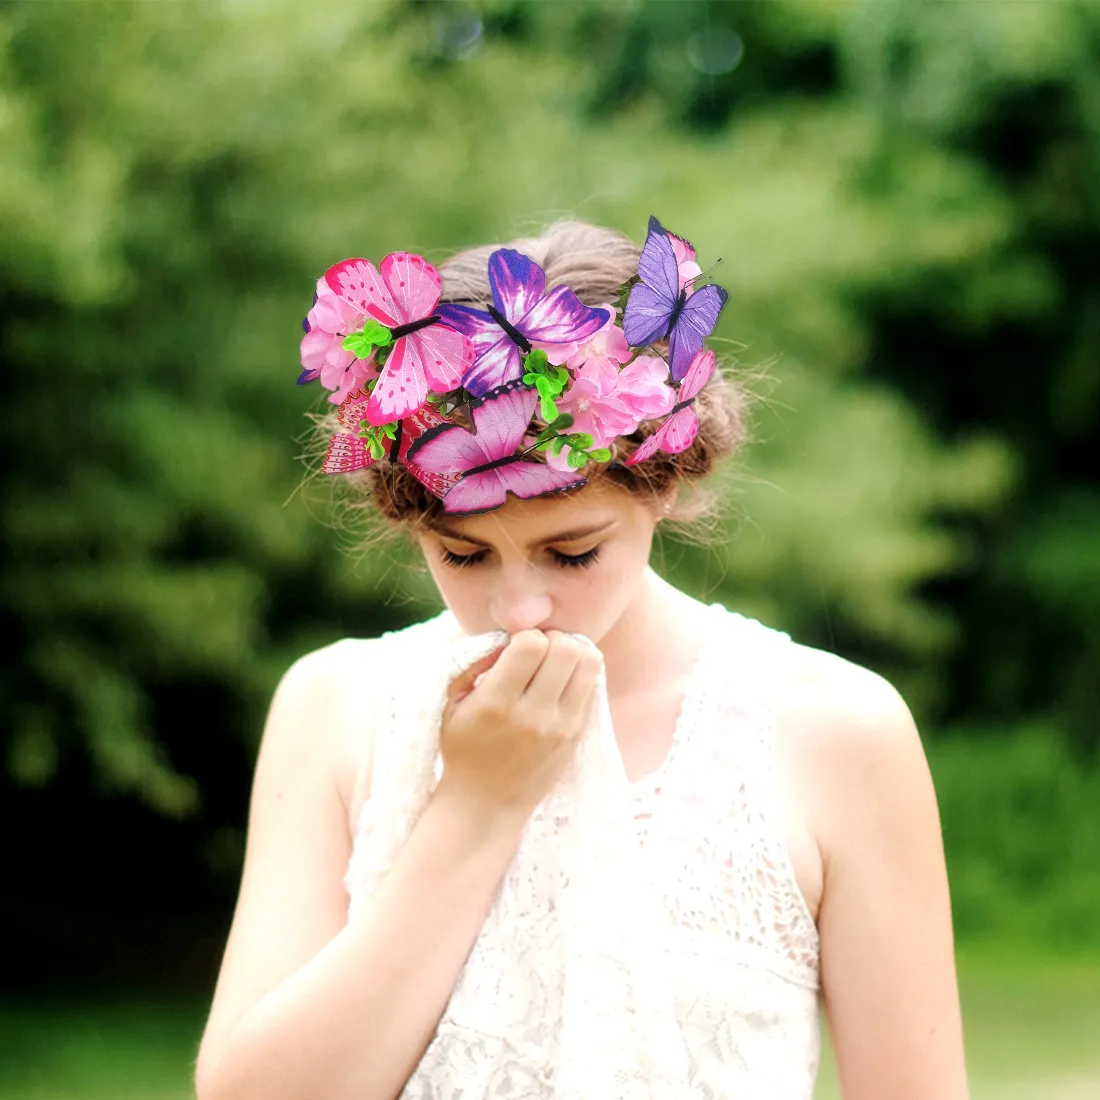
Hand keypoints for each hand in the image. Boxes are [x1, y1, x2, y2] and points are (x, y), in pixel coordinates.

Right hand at [436, 630, 601, 821]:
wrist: (486, 805)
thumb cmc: (463, 749)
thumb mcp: (449, 704)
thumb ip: (472, 663)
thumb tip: (506, 637)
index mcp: (495, 704)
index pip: (531, 644)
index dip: (525, 635)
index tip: (515, 647)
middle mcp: (533, 716)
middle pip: (566, 649)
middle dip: (553, 638)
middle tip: (540, 648)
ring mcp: (561, 727)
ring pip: (589, 663)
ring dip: (573, 651)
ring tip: (555, 660)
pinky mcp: (577, 736)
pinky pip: (593, 686)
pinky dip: (580, 673)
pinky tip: (563, 680)